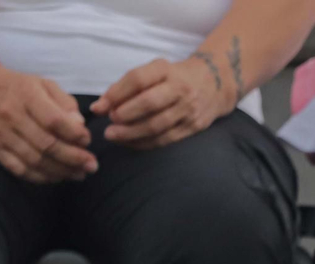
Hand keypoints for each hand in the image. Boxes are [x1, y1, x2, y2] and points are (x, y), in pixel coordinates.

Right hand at [0, 65, 96, 183]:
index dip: (75, 134)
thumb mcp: (44, 85)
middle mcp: (11, 115)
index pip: (54, 121)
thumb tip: (80, 125)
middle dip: (74, 159)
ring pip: (35, 161)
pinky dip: (41, 177)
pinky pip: (20, 169)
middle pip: (47, 145)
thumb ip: (66, 103)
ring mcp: (1, 134)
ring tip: (79, 174)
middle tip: (92, 165)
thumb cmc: (19, 88)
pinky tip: (57, 177)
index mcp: (26, 96)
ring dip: (61, 171)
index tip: (87, 140)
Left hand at [90, 57, 230, 149]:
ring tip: (113, 136)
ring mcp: (189, 109)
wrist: (216, 85)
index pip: (138, 79)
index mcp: (166, 70)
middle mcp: (180, 88)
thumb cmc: (175, 78)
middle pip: (148, 103)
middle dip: (125, 115)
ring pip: (157, 125)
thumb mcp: (154, 72)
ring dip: (132, 133)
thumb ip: (126, 87)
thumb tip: (98, 108)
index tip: (100, 107)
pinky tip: (130, 143)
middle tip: (108, 124)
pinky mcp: (194, 126)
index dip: (116, 94)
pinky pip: (166, 138)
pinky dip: (145, 142)